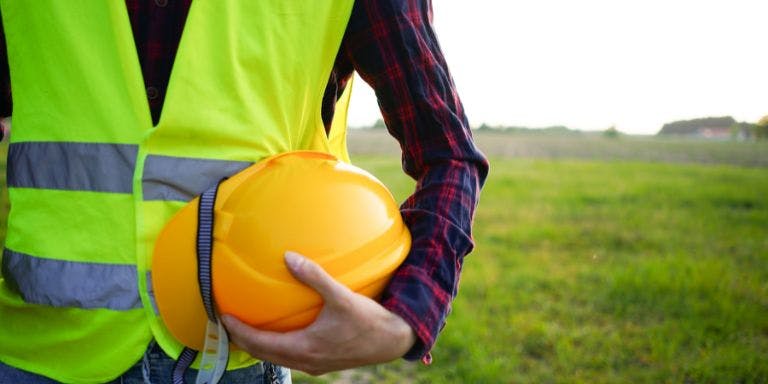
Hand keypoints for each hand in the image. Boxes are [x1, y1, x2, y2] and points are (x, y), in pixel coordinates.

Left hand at [221, 251, 415, 375]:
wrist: (394, 340)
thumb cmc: (370, 320)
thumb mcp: (342, 296)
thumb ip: (315, 276)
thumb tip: (289, 257)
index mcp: (305, 347)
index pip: (260, 343)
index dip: (239, 331)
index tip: (224, 317)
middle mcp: (306, 361)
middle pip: (263, 355)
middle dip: (242, 340)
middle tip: (228, 323)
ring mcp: (315, 365)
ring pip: (277, 359)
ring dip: (259, 346)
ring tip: (246, 329)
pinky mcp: (323, 363)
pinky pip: (290, 358)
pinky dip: (276, 348)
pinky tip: (279, 334)